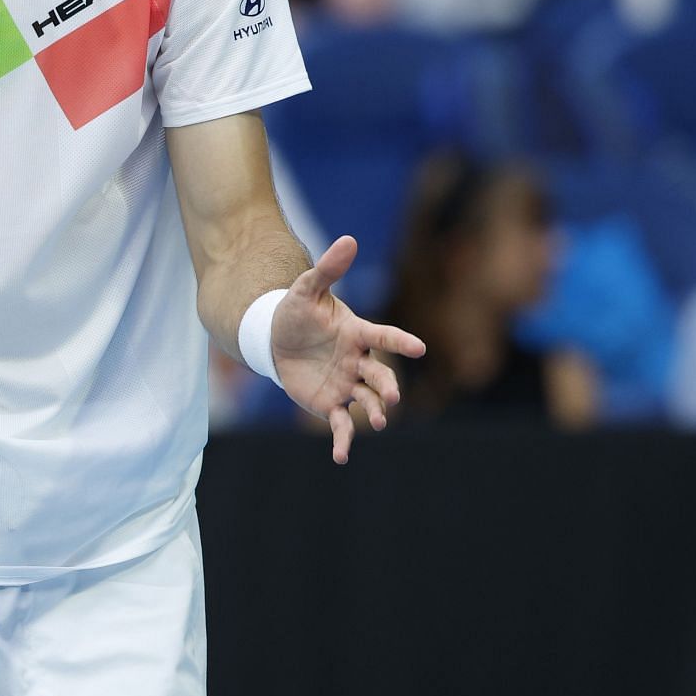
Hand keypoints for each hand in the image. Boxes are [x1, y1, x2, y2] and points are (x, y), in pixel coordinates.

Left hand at [270, 236, 425, 464]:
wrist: (275, 338)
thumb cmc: (296, 311)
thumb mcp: (307, 288)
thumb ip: (328, 268)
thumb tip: (349, 239)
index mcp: (357, 333)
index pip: (384, 336)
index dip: (400, 342)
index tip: (419, 347)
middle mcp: (358, 361)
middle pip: (379, 375)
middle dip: (387, 387)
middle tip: (391, 397)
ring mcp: (347, 384)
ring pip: (367, 401)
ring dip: (375, 412)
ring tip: (379, 423)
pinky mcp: (331, 403)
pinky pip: (342, 424)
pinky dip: (343, 440)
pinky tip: (340, 457)